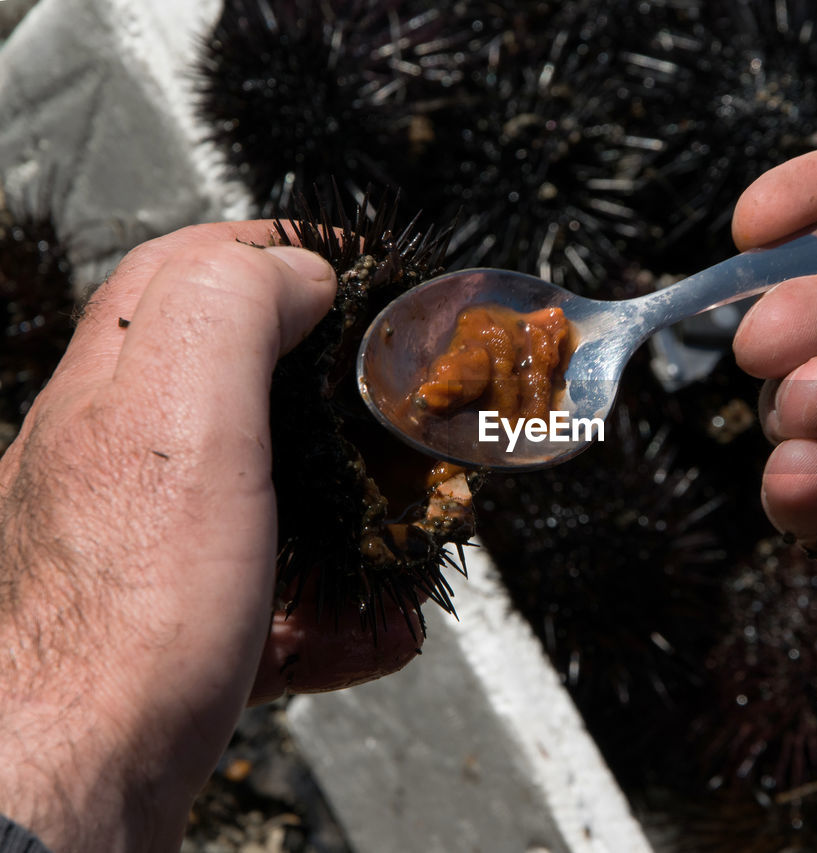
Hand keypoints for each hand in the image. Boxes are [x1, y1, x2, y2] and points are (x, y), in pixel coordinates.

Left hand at [0, 223, 420, 851]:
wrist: (71, 778)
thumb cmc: (123, 615)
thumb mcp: (181, 418)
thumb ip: (230, 311)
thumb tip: (296, 271)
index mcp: (118, 388)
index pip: (187, 269)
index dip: (277, 251)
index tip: (353, 265)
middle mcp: (116, 457)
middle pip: (235, 380)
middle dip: (328, 388)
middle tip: (390, 403)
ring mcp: (143, 546)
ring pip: (263, 496)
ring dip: (344, 509)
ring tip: (399, 532)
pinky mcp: (169, 628)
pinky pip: (267, 598)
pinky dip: (330, 611)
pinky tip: (369, 634)